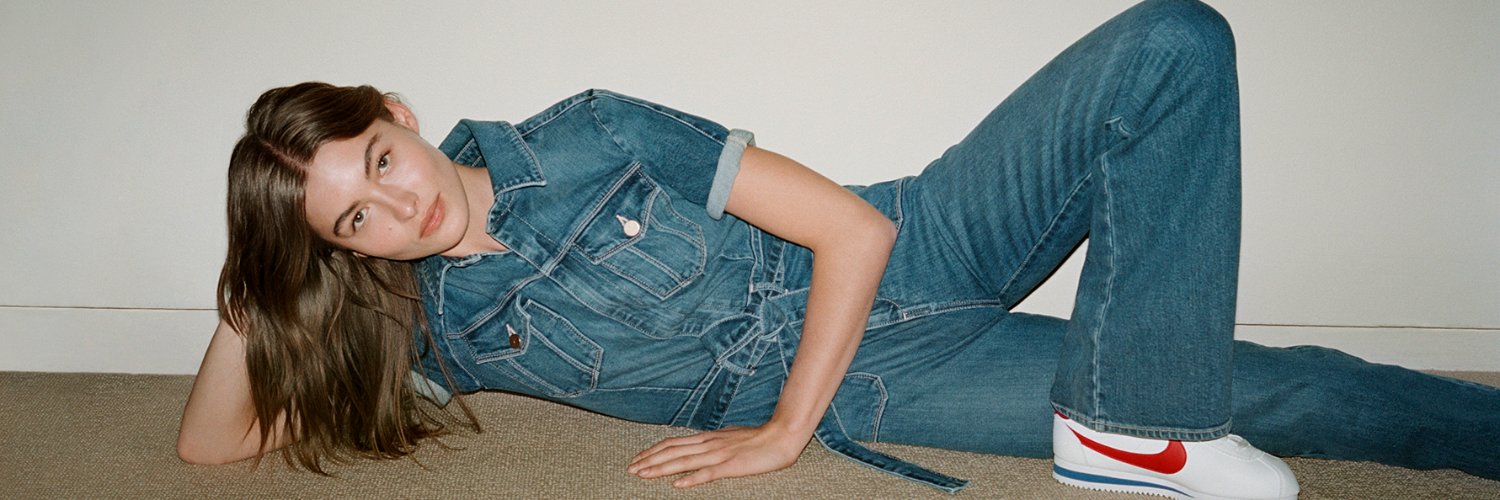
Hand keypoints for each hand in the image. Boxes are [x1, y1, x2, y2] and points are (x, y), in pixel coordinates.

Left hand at [627, 424, 810, 487]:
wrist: (782, 436)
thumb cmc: (758, 438)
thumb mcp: (730, 437)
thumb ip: (713, 442)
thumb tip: (700, 445)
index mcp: (708, 437)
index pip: (673, 443)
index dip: (653, 451)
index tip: (638, 458)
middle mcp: (708, 444)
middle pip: (672, 452)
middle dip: (649, 460)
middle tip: (630, 469)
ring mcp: (719, 455)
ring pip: (683, 462)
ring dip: (661, 468)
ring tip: (643, 474)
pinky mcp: (731, 466)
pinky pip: (708, 473)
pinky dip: (691, 479)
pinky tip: (677, 484)